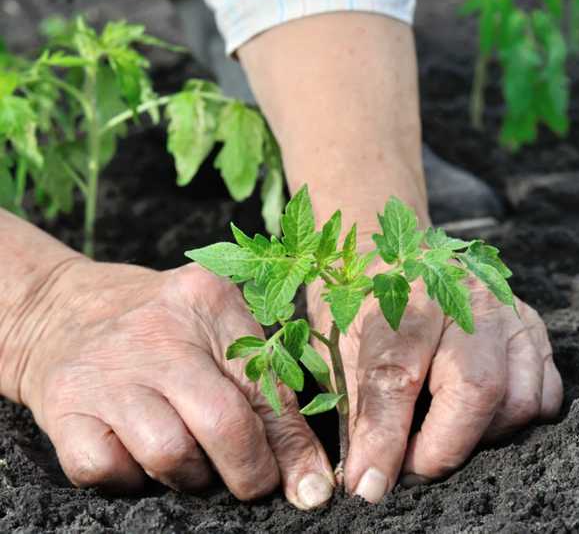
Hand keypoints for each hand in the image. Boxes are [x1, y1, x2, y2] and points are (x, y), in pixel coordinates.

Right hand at [11, 260, 333, 508]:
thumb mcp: (216, 330)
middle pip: (223, 423)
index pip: (267, 385)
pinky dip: (129, 479)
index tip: (309, 488)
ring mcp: (106, 370)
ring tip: (190, 459)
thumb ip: (265, 388)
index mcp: (209, 301)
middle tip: (252, 483)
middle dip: (249, 472)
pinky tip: (136, 455)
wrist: (58, 308)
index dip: (292, 447)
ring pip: (169, 455)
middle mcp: (158, 332)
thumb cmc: (159, 326)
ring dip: (189, 477)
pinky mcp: (64, 406)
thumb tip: (308, 478)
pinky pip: (105, 470)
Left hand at [307, 258, 562, 502]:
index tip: (369, 485)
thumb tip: (367, 481)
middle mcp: (465, 295)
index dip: (384, 439)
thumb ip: (359, 407)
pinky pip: (545, 392)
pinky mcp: (534, 326)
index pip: (397, 375)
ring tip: (443, 435)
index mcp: (404, 292)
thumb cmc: (364, 301)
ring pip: (519, 398)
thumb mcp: (342, 344)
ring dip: (481, 437)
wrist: (398, 253)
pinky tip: (480, 418)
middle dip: (443, 448)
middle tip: (410, 468)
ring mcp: (508, 310)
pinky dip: (516, 420)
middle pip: (477, 388)